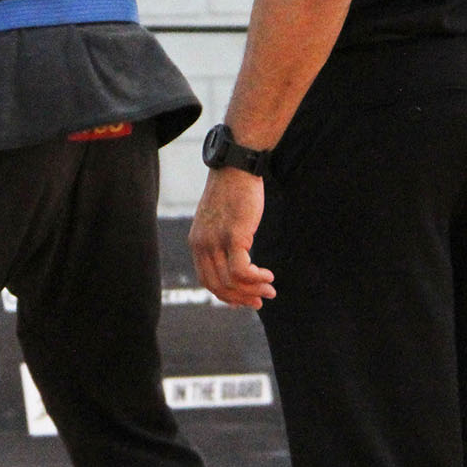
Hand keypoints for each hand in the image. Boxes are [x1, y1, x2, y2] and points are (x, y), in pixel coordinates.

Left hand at [190, 168, 275, 308]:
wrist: (237, 165)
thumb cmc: (234, 191)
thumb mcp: (222, 220)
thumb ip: (223, 241)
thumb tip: (237, 262)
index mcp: (197, 243)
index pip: (207, 281)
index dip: (227, 295)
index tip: (246, 299)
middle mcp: (202, 245)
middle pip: (218, 286)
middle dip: (241, 298)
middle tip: (261, 300)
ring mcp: (216, 241)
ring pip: (231, 282)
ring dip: (253, 290)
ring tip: (270, 289)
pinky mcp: (233, 236)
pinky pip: (241, 270)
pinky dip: (256, 279)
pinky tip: (268, 276)